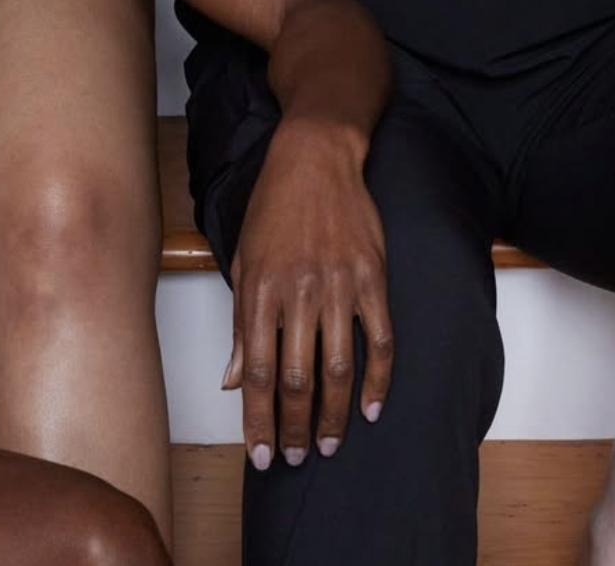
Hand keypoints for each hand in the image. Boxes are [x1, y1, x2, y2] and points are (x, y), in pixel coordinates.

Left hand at [226, 123, 391, 467]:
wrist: (315, 156)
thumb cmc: (274, 207)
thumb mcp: (244, 260)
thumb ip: (242, 324)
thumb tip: (234, 380)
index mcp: (260, 288)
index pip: (258, 372)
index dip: (257, 420)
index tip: (259, 455)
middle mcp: (299, 290)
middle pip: (297, 378)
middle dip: (293, 427)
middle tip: (293, 458)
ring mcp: (340, 284)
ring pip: (339, 367)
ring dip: (333, 415)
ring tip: (326, 445)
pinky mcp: (372, 277)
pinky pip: (380, 340)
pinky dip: (379, 380)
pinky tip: (373, 410)